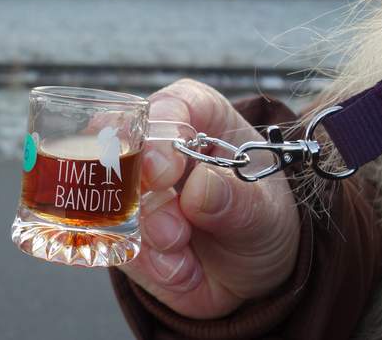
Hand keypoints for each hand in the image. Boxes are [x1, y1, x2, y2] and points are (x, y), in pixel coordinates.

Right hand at [119, 80, 299, 318]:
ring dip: (150, 236)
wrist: (251, 277)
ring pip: (114, 200)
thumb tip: (203, 184)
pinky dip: (148, 264)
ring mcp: (132, 188)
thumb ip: (239, 201)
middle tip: (171, 230)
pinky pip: (114, 241)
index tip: (164, 170)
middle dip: (141, 192)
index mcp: (201, 122)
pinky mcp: (118, 226)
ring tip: (184, 252)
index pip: (174, 105)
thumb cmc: (261, 225)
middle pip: (123, 145)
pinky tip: (180, 269)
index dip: (161, 131)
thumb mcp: (266, 215)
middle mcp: (158, 148)